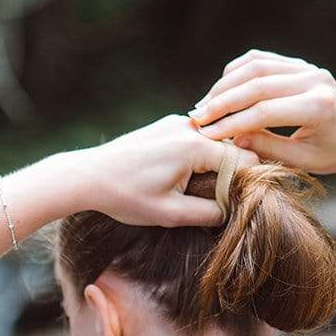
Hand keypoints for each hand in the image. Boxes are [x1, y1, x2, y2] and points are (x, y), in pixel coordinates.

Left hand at [75, 113, 258, 226]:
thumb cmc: (126, 196)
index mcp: (194, 145)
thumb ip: (210, 213)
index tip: (240, 204)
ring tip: (196, 192)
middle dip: (230, 176)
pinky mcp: (167, 126)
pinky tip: (182, 179)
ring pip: (214, 144)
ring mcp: (176, 122)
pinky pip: (197, 141)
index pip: (245, 159)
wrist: (87, 176)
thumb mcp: (171, 214)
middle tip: (218, 202)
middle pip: (231, 149)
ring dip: (212, 167)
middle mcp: (189, 126)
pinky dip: (198, 159)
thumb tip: (234, 210)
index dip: (248, 183)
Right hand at [188, 49, 335, 174]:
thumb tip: (232, 141)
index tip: (207, 135)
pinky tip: (220, 90)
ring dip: (224, 85)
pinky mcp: (297, 63)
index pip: (265, 111)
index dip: (232, 122)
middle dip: (222, 102)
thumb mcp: (304, 162)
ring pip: (254, 67)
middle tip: (197, 119)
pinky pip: (259, 60)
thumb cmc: (333, 153)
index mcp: (319, 107)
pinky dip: (235, 73)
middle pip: (256, 83)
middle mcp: (314, 80)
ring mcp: (306, 67)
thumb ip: (269, 149)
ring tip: (203, 106)